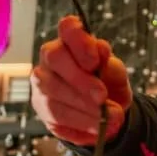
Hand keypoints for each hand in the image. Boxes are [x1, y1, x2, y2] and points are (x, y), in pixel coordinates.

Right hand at [31, 15, 131, 146]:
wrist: (105, 111)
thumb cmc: (108, 83)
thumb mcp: (115, 72)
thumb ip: (108, 62)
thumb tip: (101, 49)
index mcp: (71, 40)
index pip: (68, 27)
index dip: (79, 41)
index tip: (96, 61)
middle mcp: (50, 57)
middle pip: (55, 58)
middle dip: (80, 79)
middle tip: (102, 96)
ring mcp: (41, 82)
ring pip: (54, 92)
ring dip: (84, 108)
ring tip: (109, 117)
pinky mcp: (41, 108)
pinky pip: (56, 117)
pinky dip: (80, 124)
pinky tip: (98, 128)